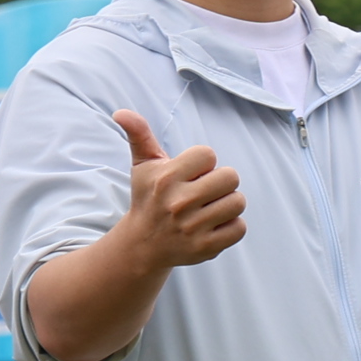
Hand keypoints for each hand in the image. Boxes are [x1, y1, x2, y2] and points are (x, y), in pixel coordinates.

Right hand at [111, 111, 245, 268]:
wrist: (143, 243)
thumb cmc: (149, 197)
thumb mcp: (143, 166)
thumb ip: (139, 135)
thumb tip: (121, 112)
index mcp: (166, 178)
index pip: (209, 154)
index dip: (203, 163)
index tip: (190, 174)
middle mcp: (178, 203)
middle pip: (231, 177)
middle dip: (220, 182)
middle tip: (203, 192)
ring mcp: (192, 227)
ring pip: (238, 202)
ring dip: (227, 203)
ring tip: (207, 208)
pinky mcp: (206, 247)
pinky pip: (240, 227)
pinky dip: (230, 226)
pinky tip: (211, 226)